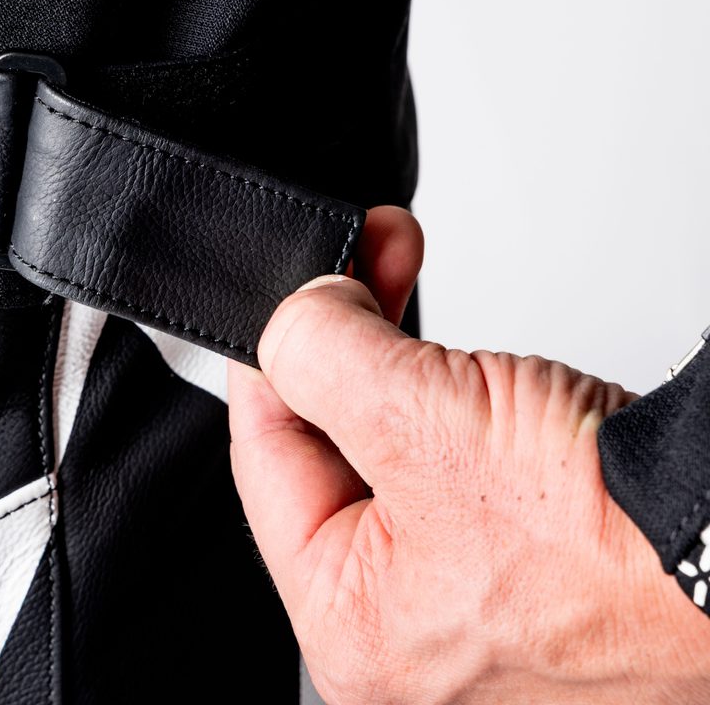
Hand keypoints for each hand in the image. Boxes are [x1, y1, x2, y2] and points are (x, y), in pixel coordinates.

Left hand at [229, 207, 707, 704]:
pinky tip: (468, 360)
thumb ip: (323, 360)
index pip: (264, 458)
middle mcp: (400, 624)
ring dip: (395, 354)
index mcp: (350, 621)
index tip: (292, 293)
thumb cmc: (622, 541)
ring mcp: (463, 589)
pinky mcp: (515, 553)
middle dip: (343, 339)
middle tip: (364, 262)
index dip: (271, 356)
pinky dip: (446, 392)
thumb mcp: (425, 423)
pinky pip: (446, 457)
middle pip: (326, 444)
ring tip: (411, 286)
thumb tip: (291, 322)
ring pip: (387, 441)